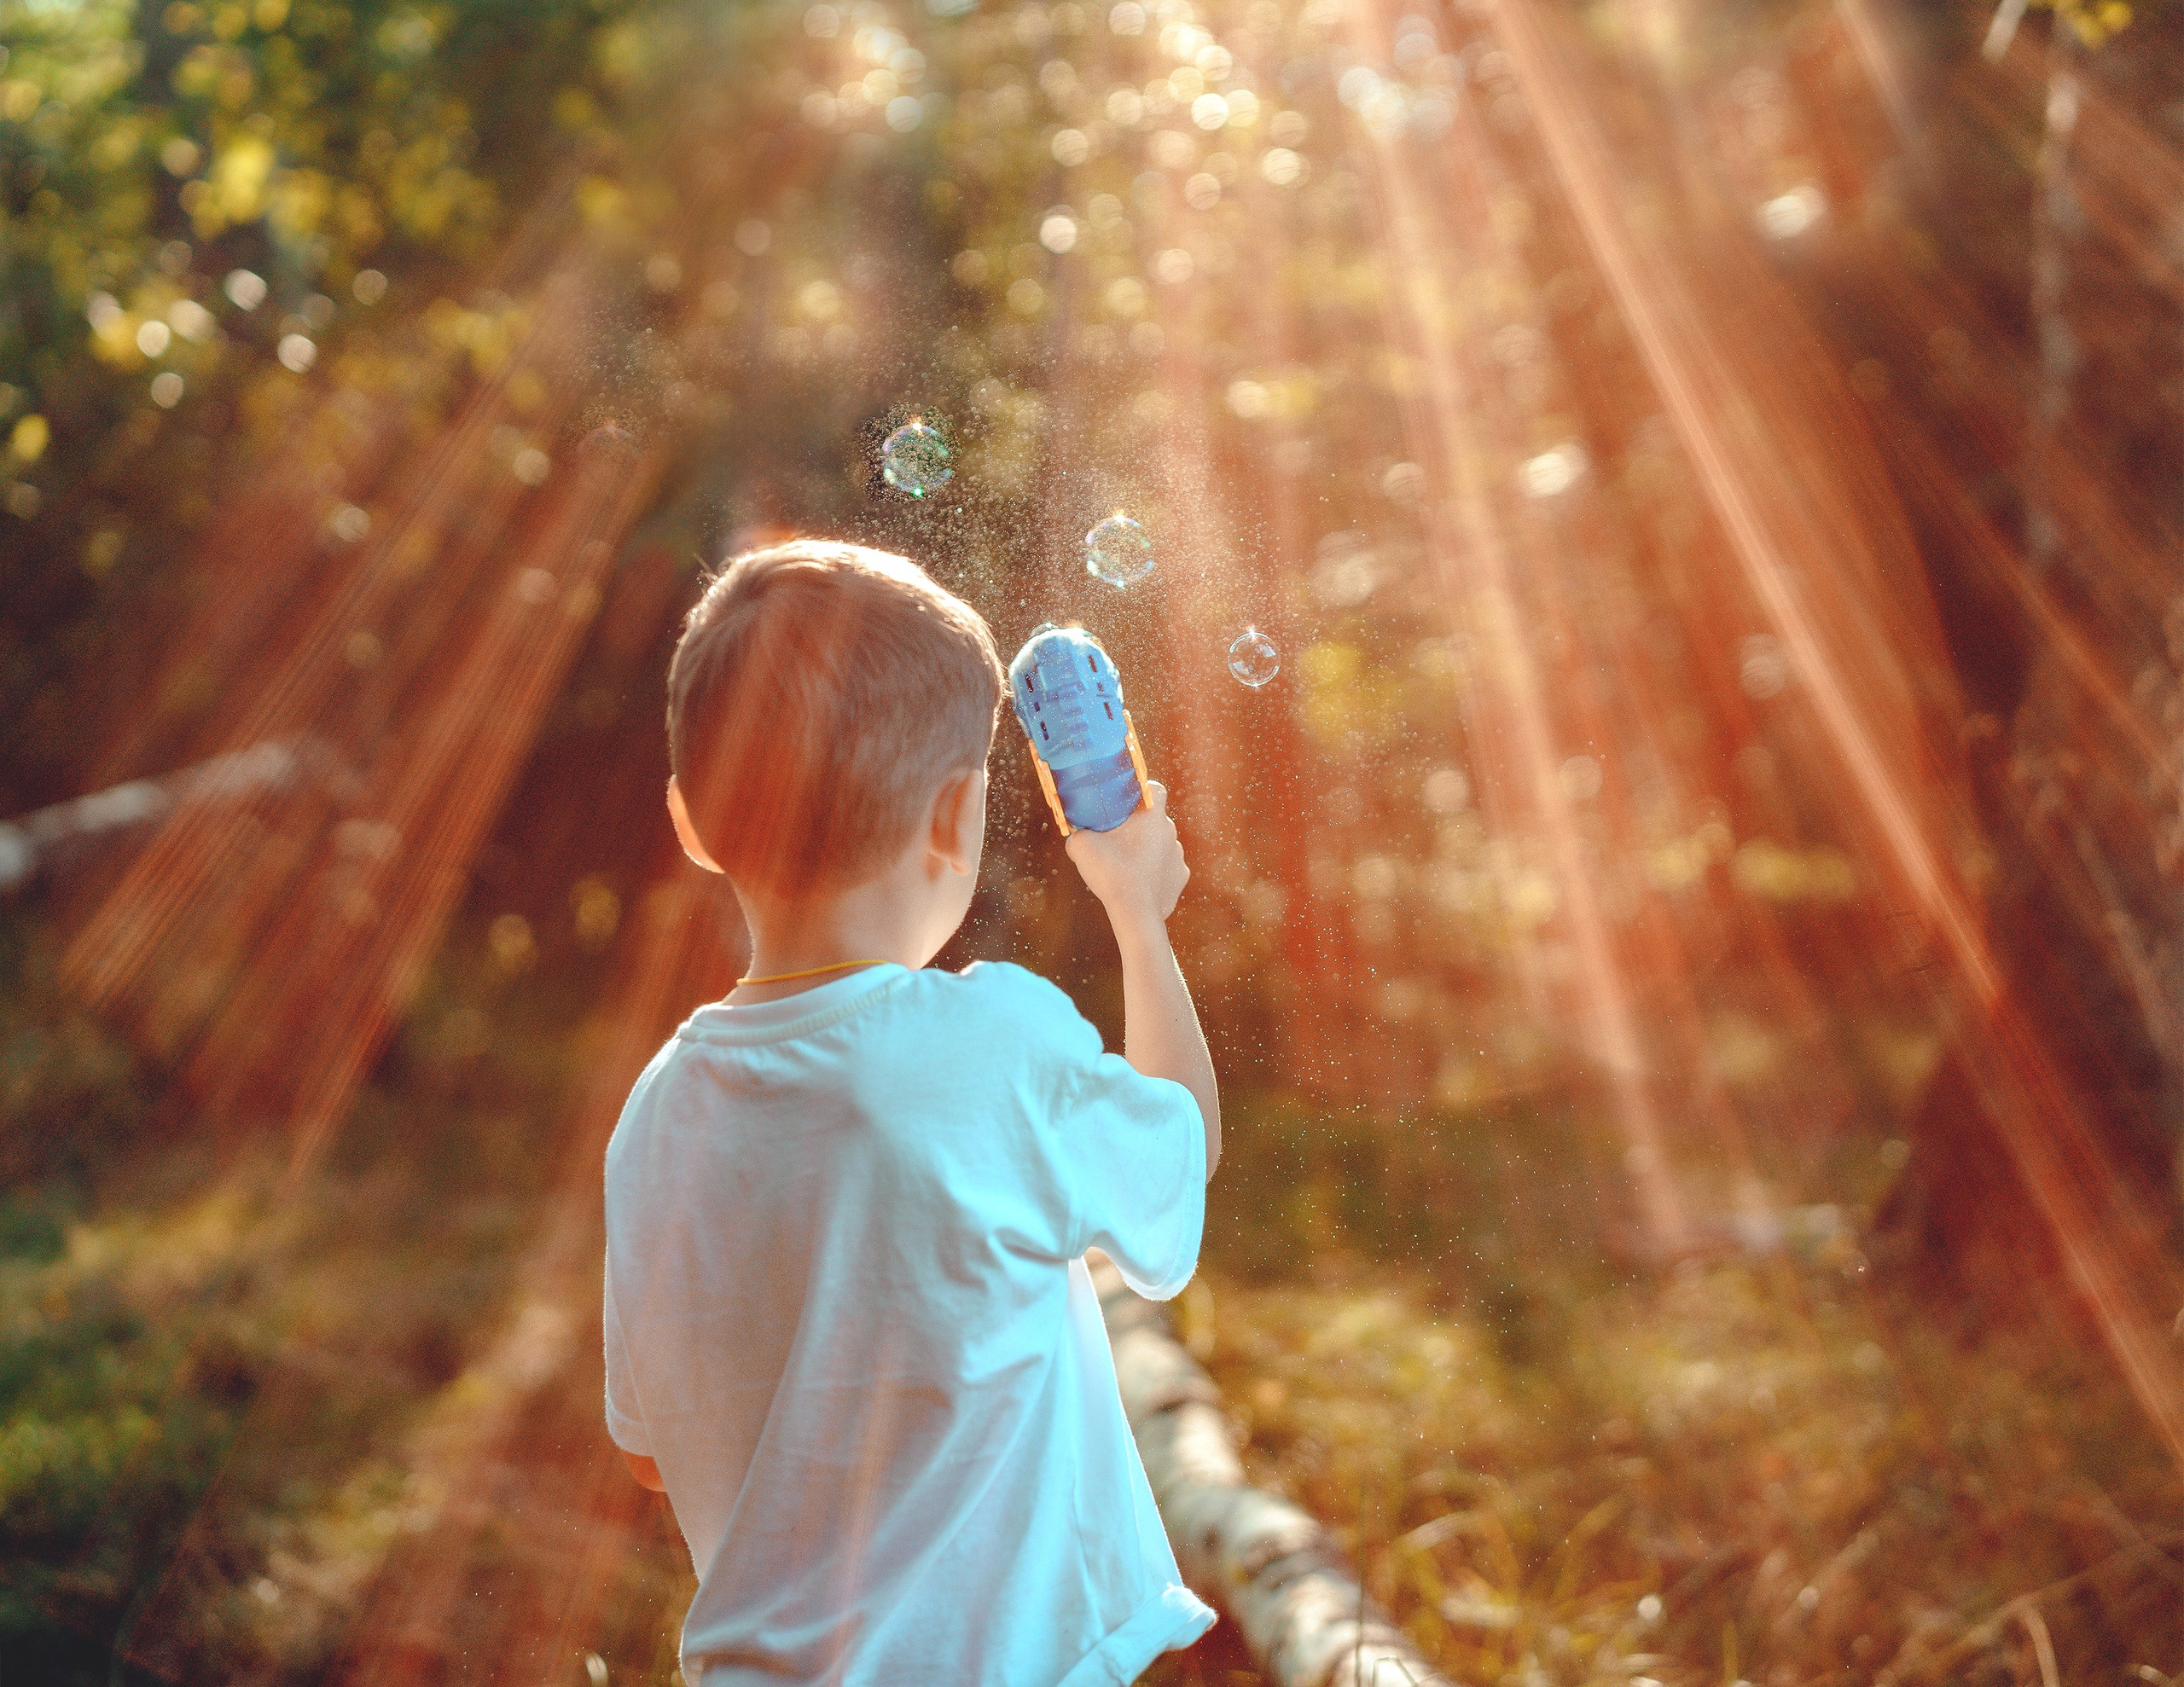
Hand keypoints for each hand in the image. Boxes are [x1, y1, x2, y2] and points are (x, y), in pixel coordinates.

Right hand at [1065, 780, 1188, 929]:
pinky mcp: (1180, 877)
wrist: (1135, 913)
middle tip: (1115, 840)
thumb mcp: (1081, 846)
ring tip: (1125, 865)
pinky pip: (1166, 868)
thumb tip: (1076, 834)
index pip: (1154, 789)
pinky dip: (1153, 873)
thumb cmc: (1110, 873)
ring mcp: (1178, 855)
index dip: (1140, 793)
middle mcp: (1170, 831)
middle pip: (1154, 820)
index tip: (1125, 805)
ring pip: (1160, 845)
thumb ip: (1077, 833)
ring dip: (1146, 850)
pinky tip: (1137, 882)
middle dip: (1137, 827)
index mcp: (1152, 815)